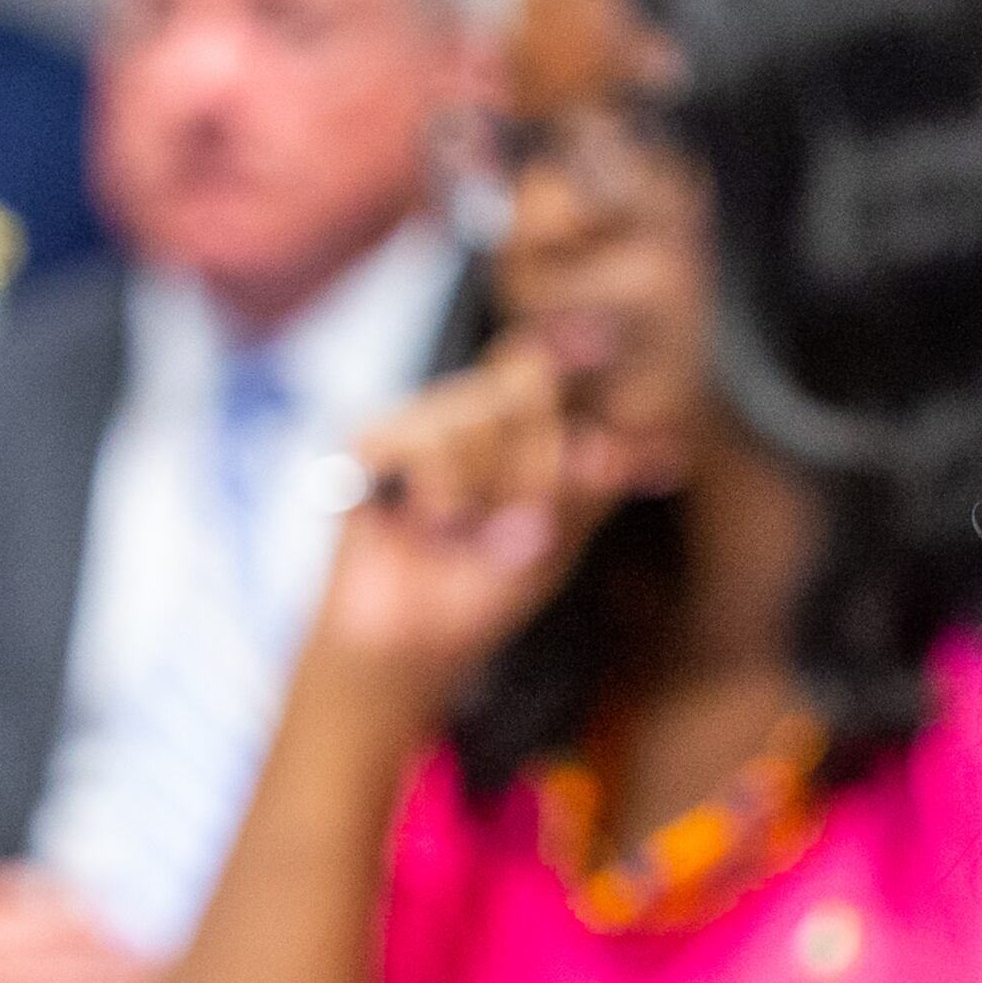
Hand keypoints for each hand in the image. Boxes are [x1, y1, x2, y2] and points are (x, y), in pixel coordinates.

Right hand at [310, 333, 638, 720]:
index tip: (600, 338)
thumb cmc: (481, 595)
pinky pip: (424, 443)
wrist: (406, 644)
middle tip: (522, 524)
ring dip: (485, 490)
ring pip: (476, 417)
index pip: (550, 375)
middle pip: (524, 389)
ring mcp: (418, 423)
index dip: (572, 350)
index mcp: (519, 431)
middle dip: (536, 466)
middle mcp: (471, 415)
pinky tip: (424, 523)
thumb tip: (615, 449)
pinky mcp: (366, 443)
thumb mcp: (553, 549)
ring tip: (460, 534)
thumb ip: (584, 494)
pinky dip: (441, 491)